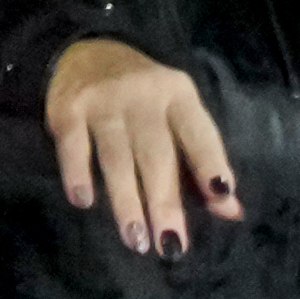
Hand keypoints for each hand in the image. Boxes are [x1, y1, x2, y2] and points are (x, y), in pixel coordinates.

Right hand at [39, 36, 244, 258]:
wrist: (82, 53)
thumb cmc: (143, 99)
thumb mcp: (177, 116)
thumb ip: (201, 162)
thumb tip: (231, 210)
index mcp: (178, 95)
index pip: (198, 132)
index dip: (210, 162)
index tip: (222, 195)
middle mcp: (143, 96)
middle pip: (156, 154)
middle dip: (165, 202)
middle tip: (171, 245)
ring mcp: (104, 102)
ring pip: (117, 157)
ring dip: (126, 201)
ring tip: (136, 240)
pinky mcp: (68, 109)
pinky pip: (74, 147)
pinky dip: (78, 174)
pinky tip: (84, 201)